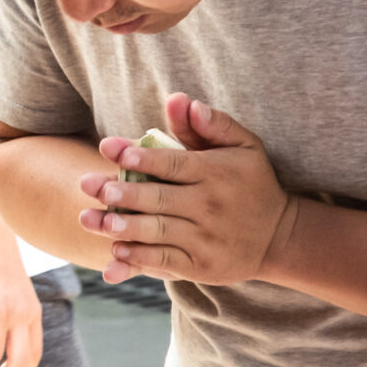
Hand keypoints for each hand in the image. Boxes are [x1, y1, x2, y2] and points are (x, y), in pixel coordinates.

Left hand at [77, 92, 297, 285]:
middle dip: (122, 192)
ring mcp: (204, 238)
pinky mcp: (200, 266)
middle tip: (88, 185)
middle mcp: (209, 206)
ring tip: (91, 219)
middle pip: (159, 198)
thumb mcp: (243, 146)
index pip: (174, 163)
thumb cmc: (252, 182)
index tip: (111, 149)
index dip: (142, 156)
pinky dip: (138, 258)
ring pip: (157, 231)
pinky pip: (165, 261)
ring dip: (122, 226)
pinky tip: (114, 250)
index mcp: (216, 172)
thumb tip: (182, 100)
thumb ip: (212, 123)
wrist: (279, 236)